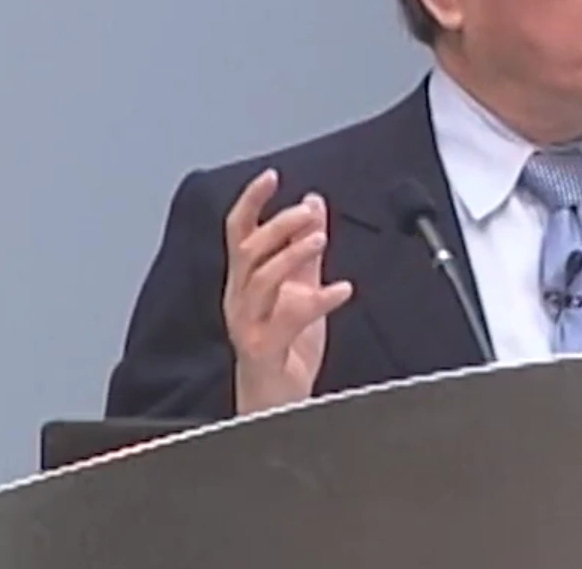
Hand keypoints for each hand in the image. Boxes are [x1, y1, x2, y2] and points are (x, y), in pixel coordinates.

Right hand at [222, 168, 352, 413]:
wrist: (278, 406)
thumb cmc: (285, 350)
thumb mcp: (300, 289)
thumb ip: (306, 249)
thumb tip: (313, 204)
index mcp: (246, 281)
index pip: (239, 232)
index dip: (252, 201)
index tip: (271, 176)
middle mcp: (240, 300)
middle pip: (248, 250)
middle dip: (278, 225)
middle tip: (309, 213)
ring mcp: (249, 325)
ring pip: (260, 279)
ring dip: (291, 254)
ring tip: (320, 240)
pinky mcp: (265, 350)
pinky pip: (287, 319)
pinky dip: (318, 300)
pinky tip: (342, 289)